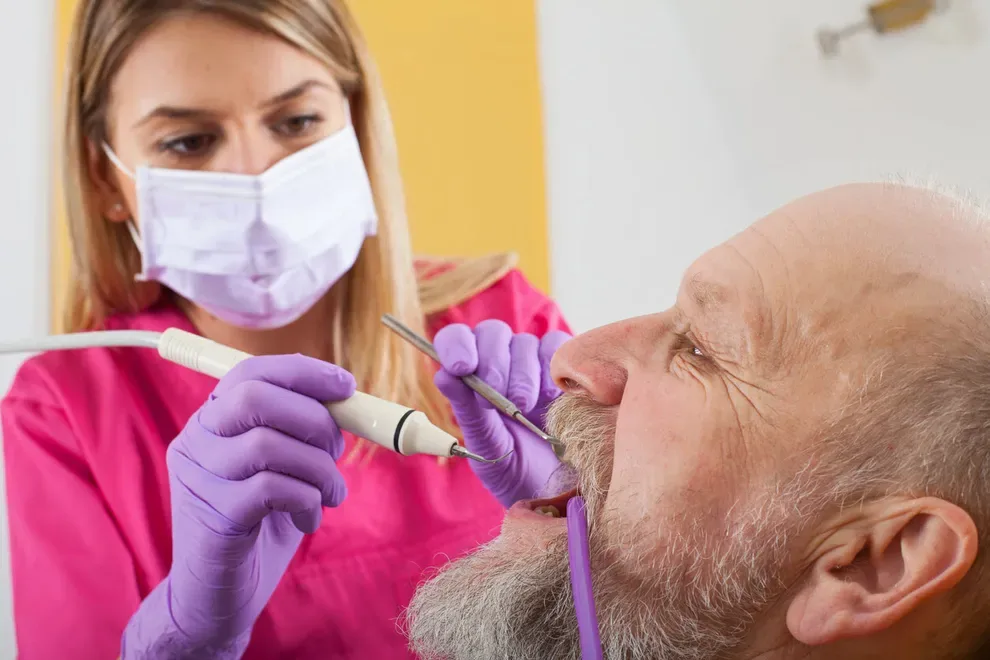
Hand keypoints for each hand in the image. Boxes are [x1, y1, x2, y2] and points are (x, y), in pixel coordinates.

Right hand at [121, 355, 353, 658]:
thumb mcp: (281, 470)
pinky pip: (271, 489)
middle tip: (337, 450)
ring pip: (267, 445)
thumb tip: (344, 403)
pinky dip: (305, 499)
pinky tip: (308, 519)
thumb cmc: (257, 529)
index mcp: (212, 423)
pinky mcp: (212, 517)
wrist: (218, 600)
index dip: (302, 372)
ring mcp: (198, 479)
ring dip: (318, 467)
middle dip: (312, 416)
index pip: (250, 372)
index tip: (345, 385)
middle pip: (253, 397)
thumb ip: (299, 435)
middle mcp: (195, 442)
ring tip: (331, 493)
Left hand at [434, 320, 570, 506]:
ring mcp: (534, 363)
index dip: (456, 345)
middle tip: (500, 397)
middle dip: (493, 363)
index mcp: (471, 377)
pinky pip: (558, 346)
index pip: (456, 340)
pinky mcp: (566, 367)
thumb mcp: (486, 446)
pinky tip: (552, 395)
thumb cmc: (515, 470)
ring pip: (524, 342)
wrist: (558, 489)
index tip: (461, 367)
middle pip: (492, 333)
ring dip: (523, 375)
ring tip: (526, 407)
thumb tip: (443, 375)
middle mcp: (500, 362)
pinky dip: (553, 366)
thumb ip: (468, 411)